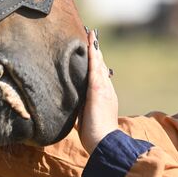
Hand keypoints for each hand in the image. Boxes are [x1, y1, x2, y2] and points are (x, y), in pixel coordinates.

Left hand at [78, 29, 118, 153]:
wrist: (104, 142)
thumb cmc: (95, 135)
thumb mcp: (87, 118)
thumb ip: (81, 108)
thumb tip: (71, 105)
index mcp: (104, 95)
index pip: (99, 74)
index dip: (96, 62)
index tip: (92, 50)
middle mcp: (106, 88)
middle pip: (100, 65)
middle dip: (96, 50)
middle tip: (91, 35)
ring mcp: (103, 88)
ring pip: (98, 64)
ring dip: (94, 48)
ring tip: (91, 34)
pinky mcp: (97, 90)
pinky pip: (95, 68)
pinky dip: (93, 55)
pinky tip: (91, 45)